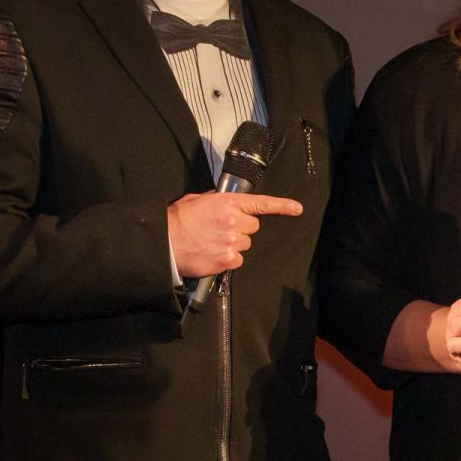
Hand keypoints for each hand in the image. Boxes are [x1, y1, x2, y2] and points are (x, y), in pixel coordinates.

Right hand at [167, 192, 302, 277]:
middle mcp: (234, 221)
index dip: (282, 206)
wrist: (164, 243)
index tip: (297, 209)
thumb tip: (227, 203)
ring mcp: (232, 241)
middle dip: (241, 229)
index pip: (261, 203)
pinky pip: (237, 260)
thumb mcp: (198, 200)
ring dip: (233, 244)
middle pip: (253, 227)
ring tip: (211, 242)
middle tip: (220, 230)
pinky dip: (227, 259)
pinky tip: (211, 254)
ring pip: (245, 244)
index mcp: (227, 203)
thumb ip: (217, 200)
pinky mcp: (227, 259)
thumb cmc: (177, 221)